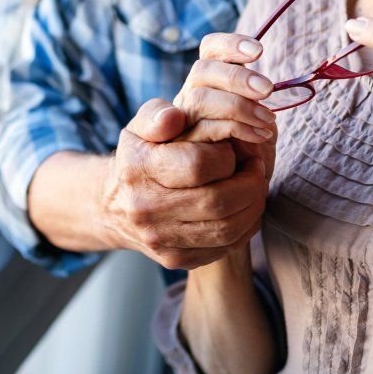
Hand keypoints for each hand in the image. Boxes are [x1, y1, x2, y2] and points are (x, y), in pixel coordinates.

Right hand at [100, 35, 276, 270]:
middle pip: (218, 202)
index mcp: (138, 169)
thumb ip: (157, 114)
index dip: (227, 156)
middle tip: (257, 169)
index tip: (234, 150)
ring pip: (226, 229)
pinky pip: (224, 247)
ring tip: (255, 187)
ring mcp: (160, 238)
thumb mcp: (141, 127)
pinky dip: (245, 228)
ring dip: (253, 206)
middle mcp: (145, 208)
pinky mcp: (175, 259)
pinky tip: (245, 209)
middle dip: (250, 184)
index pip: (199, 164)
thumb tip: (175, 116)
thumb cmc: (141, 157)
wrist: (116, 206)